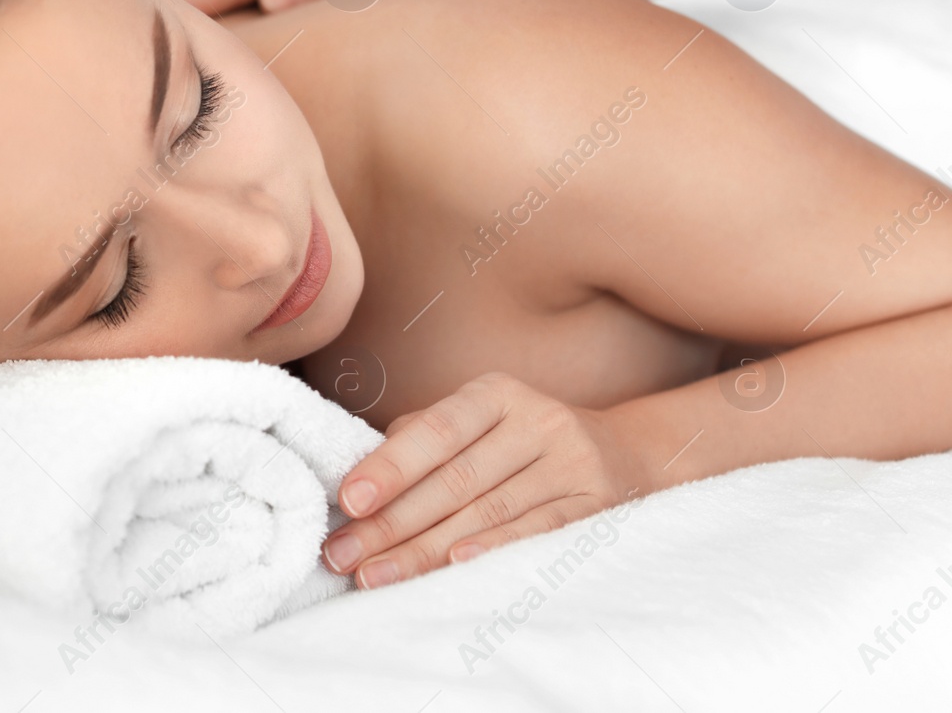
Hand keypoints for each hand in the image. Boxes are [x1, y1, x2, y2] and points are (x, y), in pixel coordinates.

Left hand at [321, 372, 648, 588]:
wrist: (628, 453)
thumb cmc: (523, 443)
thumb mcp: (479, 423)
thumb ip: (422, 439)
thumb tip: (360, 476)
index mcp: (495, 394)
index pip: (435, 430)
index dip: (389, 466)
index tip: (347, 500)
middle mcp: (537, 420)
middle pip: (454, 480)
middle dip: (390, 524)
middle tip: (341, 555)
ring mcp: (572, 462)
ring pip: (487, 511)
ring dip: (425, 550)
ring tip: (375, 575)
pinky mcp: (597, 503)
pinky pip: (539, 530)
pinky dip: (496, 547)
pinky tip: (455, 565)